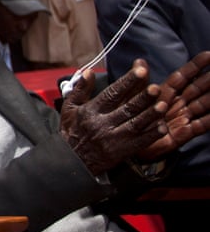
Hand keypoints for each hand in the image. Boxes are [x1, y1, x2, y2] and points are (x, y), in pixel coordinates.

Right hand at [59, 60, 171, 174]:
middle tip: (156, 88)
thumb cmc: (71, 130)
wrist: (71, 160)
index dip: (127, 82)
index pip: (112, 94)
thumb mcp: (69, 107)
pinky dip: (151, 135)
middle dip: (143, 98)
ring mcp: (113, 138)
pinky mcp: (121, 151)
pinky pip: (140, 142)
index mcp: (91, 111)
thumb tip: (89, 71)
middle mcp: (103, 124)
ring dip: (151, 115)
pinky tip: (162, 127)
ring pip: (136, 124)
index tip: (140, 71)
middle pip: (127, 109)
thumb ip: (80, 89)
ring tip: (163, 105)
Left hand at [136, 50, 209, 159]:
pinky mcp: (184, 133)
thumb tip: (139, 60)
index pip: (183, 76)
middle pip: (197, 88)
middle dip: (209, 80)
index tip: (209, 54)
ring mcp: (182, 117)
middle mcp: (176, 104)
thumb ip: (138, 82)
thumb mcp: (132, 100)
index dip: (196, 65)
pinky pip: (201, 125)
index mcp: (164, 93)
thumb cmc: (129, 120)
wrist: (126, 145)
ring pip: (203, 104)